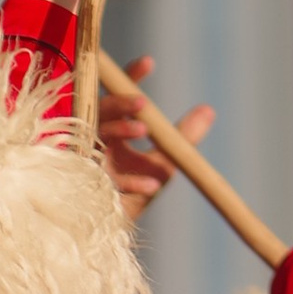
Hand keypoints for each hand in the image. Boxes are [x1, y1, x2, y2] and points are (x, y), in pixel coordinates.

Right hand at [98, 53, 211, 218]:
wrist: (114, 231)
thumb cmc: (134, 192)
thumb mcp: (164, 162)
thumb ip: (183, 137)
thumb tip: (209, 109)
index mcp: (109, 130)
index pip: (117, 96)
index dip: (129, 78)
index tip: (149, 62)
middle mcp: (93, 140)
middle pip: (100, 109)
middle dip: (121, 103)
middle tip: (145, 102)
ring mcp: (84, 161)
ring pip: (94, 134)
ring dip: (118, 129)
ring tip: (144, 129)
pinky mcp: (83, 186)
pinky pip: (104, 177)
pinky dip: (129, 180)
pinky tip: (152, 184)